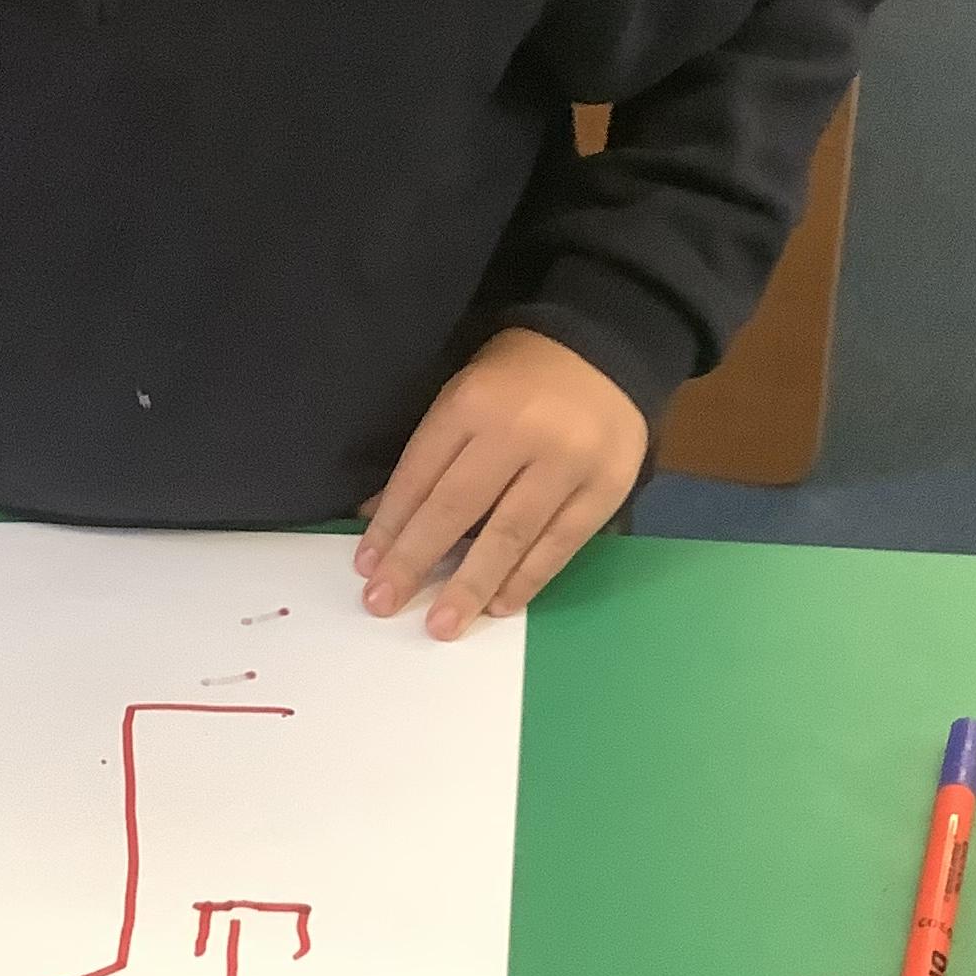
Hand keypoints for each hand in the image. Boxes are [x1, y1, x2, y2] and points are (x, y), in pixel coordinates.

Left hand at [356, 329, 646, 640]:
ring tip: (441, 624)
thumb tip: (381, 519)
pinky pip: (559, 544)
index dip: (391, 524)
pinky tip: (498, 604)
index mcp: (474, 403)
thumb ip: (429, 455)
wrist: (608, 351)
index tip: (367, 567)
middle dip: (416, 561)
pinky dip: (526, 579)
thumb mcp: (464, 395)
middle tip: (384, 604)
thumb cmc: (521, 378)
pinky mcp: (606, 488)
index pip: (422, 474)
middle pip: (457, 508)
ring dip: (470, 585)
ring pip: (509, 534)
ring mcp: (567, 463)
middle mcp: (520, 433)